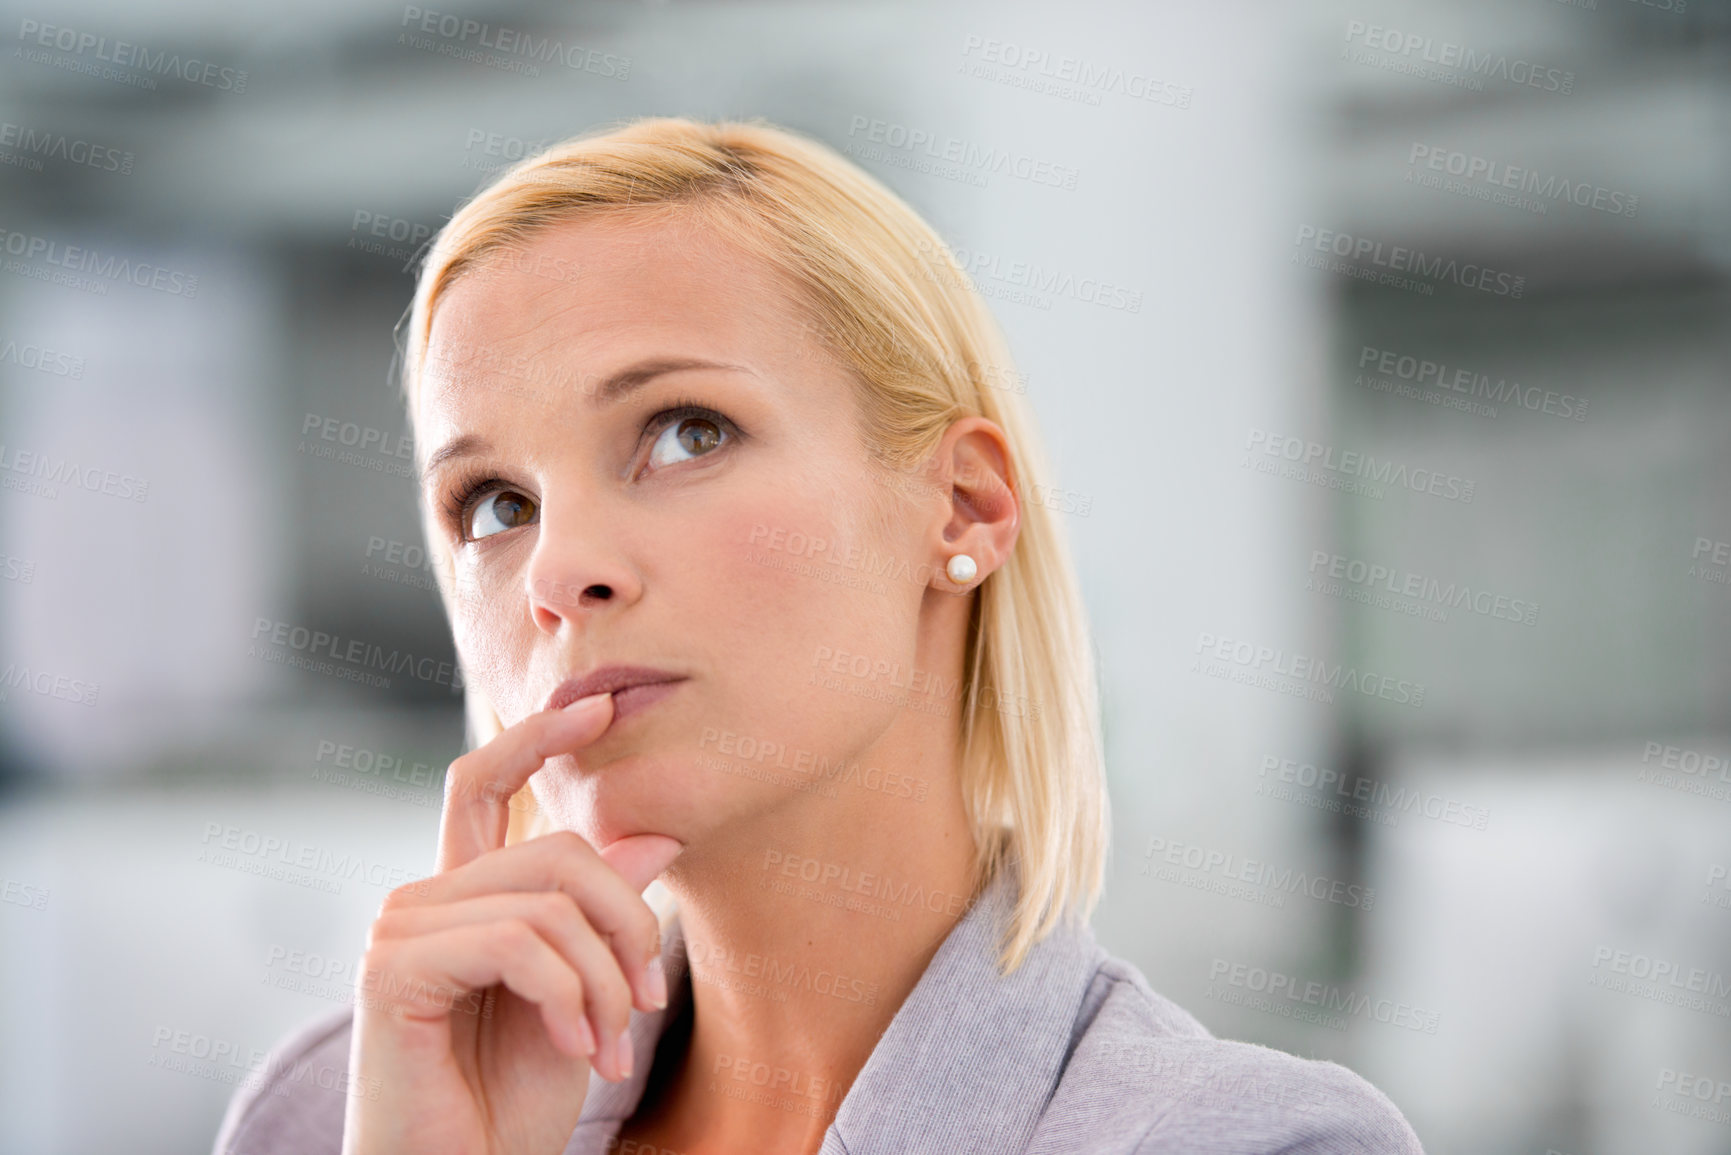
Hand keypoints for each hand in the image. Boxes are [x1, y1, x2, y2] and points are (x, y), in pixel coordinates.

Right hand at [341, 692, 684, 1154]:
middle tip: (647, 1006)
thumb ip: (605, 918)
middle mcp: (425, 899)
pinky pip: (517, 944)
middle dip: (627, 927)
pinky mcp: (393, 970)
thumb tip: (655, 838)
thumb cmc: (515, 1105)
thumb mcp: (586, 997)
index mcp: (466, 898)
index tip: (598, 705)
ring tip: (606, 1049)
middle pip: (557, 852)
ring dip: (604, 983)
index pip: (486, 785)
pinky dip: (567, 998)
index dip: (536, 735)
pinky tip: (572, 1050)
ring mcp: (401, 929)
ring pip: (549, 901)